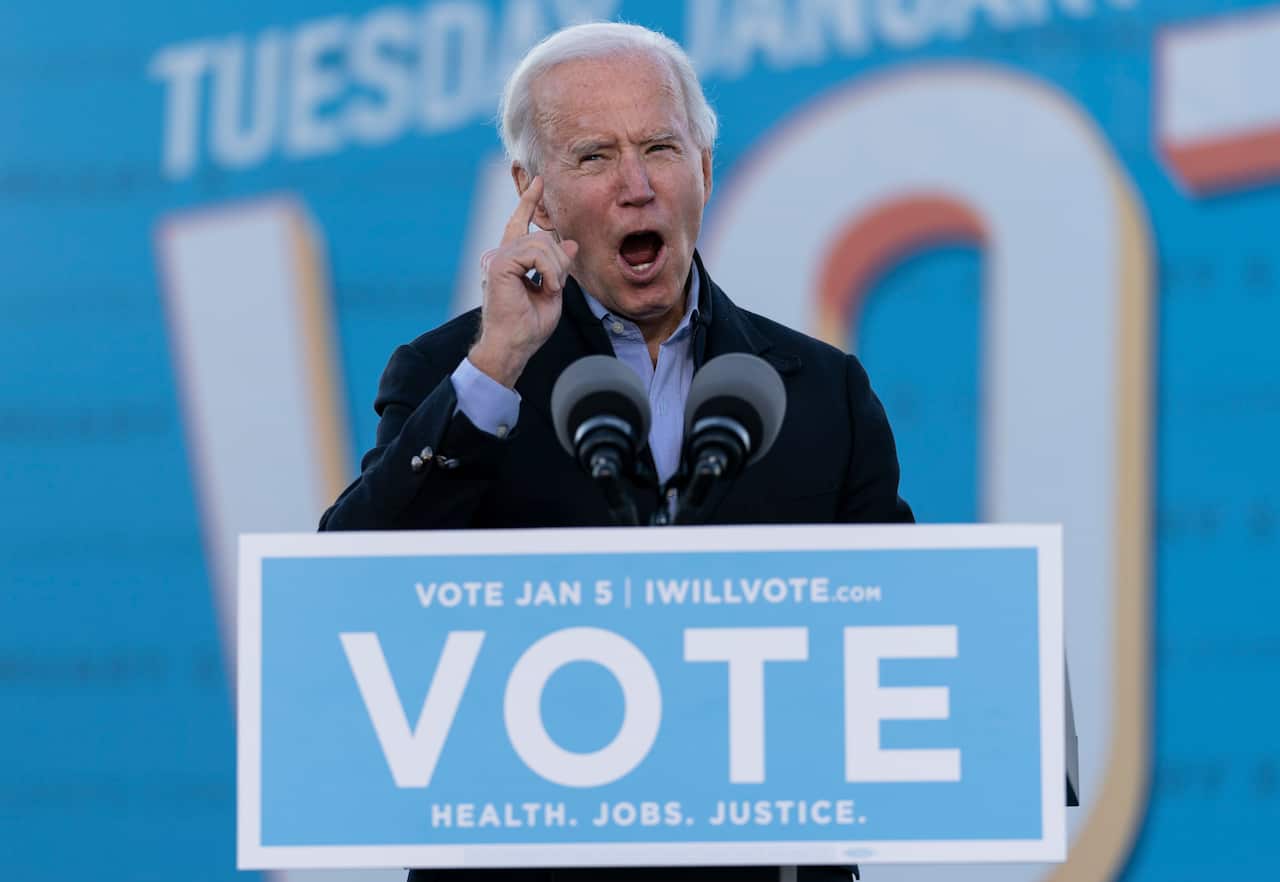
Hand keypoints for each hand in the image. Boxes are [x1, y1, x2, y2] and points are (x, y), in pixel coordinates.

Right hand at [468, 176, 578, 387]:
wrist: (513, 346)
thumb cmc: (529, 327)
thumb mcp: (553, 290)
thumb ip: (559, 266)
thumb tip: (570, 243)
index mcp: (510, 260)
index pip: (519, 223)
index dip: (528, 202)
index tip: (538, 182)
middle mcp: (501, 255)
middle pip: (542, 237)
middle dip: (559, 260)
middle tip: (557, 286)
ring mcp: (498, 258)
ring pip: (541, 243)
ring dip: (556, 268)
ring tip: (552, 290)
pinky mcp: (499, 265)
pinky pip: (535, 253)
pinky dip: (549, 271)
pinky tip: (547, 288)